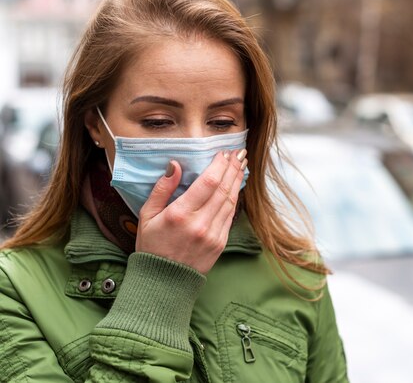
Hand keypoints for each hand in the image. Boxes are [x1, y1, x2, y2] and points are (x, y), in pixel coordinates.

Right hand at [135, 149, 247, 273]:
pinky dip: (234, 198)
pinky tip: (235, 187)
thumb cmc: (152, 247)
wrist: (164, 283)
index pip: (208, 182)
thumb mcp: (147, 216)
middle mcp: (200, 223)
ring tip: (241, 165)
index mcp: (180, 214)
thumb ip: (162, 189)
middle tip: (239, 153)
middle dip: (233, 168)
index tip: (223, 153)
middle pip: (223, 189)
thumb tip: (175, 165)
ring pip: (230, 201)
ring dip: (237, 181)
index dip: (219, 165)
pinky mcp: (220, 243)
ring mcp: (213, 234)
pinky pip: (230, 215)